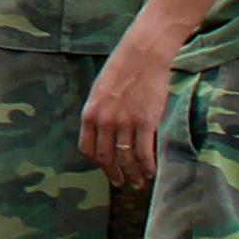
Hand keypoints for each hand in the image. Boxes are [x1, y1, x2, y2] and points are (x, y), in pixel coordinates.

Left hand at [79, 29, 173, 187]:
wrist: (142, 55)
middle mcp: (104, 122)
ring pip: (126, 159)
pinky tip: (151, 172)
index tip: (105, 169)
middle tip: (121, 183)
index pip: (87, 149)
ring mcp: (124, 123)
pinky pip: (144, 152)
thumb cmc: (122, 68)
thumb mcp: (100, 91)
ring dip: (133, 174)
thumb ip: (99, 113)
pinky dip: (148, 166)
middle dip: (114, 174)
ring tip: (138, 182)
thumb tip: (103, 132)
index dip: (96, 163)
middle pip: (106, 158)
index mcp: (90, 114)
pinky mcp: (145, 123)